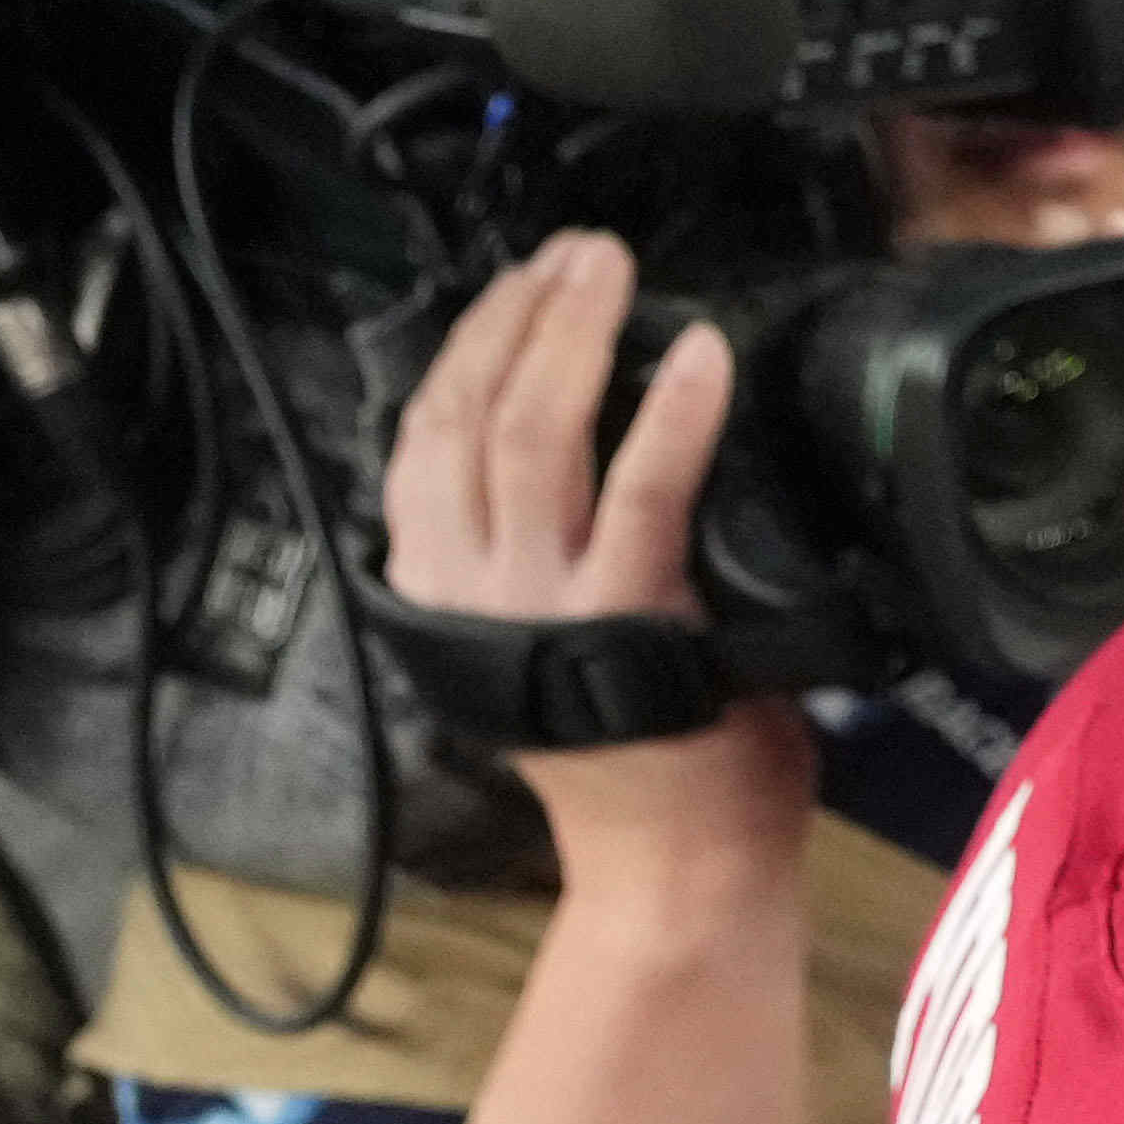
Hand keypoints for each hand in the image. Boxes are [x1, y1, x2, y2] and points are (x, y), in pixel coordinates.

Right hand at [381, 235, 807, 887]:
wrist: (674, 869)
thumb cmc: (643, 757)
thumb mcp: (555, 637)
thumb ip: (545, 554)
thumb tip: (583, 448)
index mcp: (440, 588)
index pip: (425, 437)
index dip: (467, 345)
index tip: (513, 284)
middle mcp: (471, 588)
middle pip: (468, 414)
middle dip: (518, 315)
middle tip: (575, 254)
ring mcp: (543, 602)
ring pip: (534, 433)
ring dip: (575, 334)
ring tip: (610, 272)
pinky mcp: (629, 617)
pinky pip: (643, 491)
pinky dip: (671, 412)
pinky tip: (698, 355)